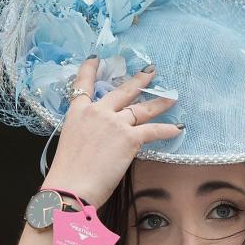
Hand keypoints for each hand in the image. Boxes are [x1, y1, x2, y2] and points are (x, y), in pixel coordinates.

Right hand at [42, 57, 181, 206]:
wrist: (71, 187)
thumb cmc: (67, 173)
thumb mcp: (71, 144)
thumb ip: (87, 136)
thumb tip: (101, 143)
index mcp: (77, 113)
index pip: (83, 85)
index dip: (90, 69)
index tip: (96, 58)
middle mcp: (97, 112)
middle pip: (122, 92)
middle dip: (139, 80)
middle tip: (151, 71)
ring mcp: (114, 123)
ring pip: (141, 109)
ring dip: (159, 103)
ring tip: (171, 97)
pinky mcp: (129, 138)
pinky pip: (152, 131)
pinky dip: (166, 130)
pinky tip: (177, 128)